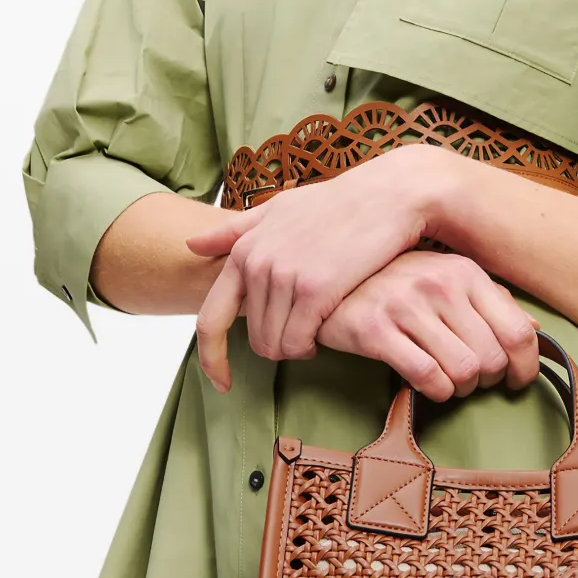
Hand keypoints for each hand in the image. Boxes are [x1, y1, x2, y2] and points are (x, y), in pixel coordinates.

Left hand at [184, 145, 462, 390]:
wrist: (387, 195)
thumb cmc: (337, 202)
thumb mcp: (279, 208)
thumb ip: (235, 230)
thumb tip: (191, 244)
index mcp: (244, 250)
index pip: (210, 320)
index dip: (211, 358)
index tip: (221, 382)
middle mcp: (257, 264)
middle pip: (253, 339)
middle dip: (276, 346)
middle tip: (302, 335)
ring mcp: (285, 277)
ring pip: (276, 344)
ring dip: (296, 347)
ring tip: (316, 332)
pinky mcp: (316, 290)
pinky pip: (299, 341)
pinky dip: (310, 346)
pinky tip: (324, 335)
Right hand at [316, 251, 540, 400]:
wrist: (329, 277)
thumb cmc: (395, 282)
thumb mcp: (445, 278)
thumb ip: (490, 300)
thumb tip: (535, 329)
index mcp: (464, 271)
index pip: (518, 329)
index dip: (525, 366)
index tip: (517, 382)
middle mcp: (439, 284)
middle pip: (492, 358)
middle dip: (489, 381)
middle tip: (475, 383)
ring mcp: (406, 306)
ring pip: (463, 371)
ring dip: (462, 389)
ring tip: (451, 384)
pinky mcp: (375, 330)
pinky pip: (427, 377)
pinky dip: (437, 392)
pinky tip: (431, 386)